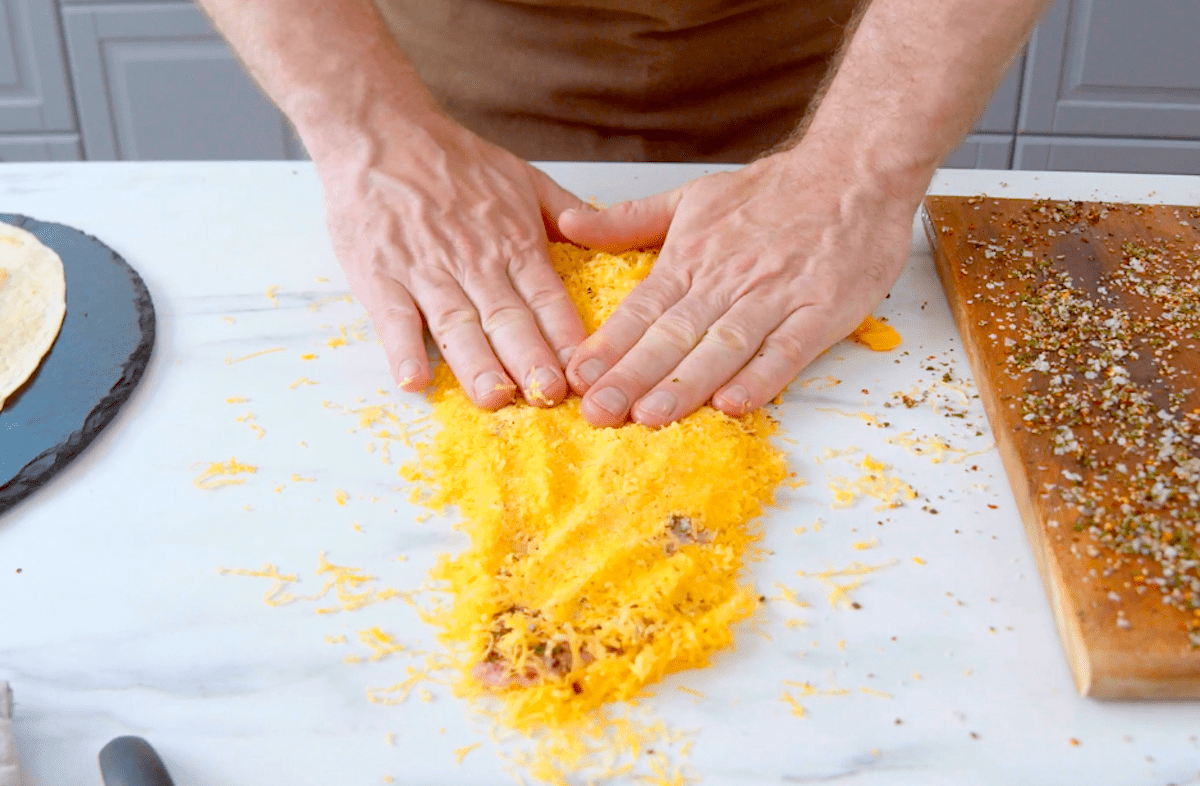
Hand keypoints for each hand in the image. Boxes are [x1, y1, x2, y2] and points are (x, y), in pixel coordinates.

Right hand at [314, 113, 588, 408]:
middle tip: (550, 395)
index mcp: (513, 243)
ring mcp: (426, 271)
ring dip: (476, 364)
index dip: (567, 338)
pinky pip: (394, 318)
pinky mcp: (381, 275)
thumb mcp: (521, 177)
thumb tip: (607, 233)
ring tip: (495, 397)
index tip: (586, 373)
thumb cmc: (452, 159)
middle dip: (531, 360)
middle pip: (507, 319)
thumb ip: (565, 211)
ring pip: (457, 324)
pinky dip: (402, 348)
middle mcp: (475, 262)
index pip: (548, 299)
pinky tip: (414, 380)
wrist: (380, 130)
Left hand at [557, 145, 923, 426]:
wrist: (855, 167)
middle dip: (632, 377)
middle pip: (673, 335)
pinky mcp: (822, 309)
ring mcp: (776, 296)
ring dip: (685, 384)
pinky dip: (762, 377)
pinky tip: (733, 403)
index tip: (576, 377)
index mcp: (693, 258)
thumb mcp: (693, 197)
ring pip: (723, 346)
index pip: (642, 309)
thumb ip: (631, 220)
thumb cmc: (776, 190)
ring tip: (650, 416)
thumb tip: (570, 223)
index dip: (608, 346)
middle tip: (598, 411)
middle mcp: (728, 280)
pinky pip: (788, 349)